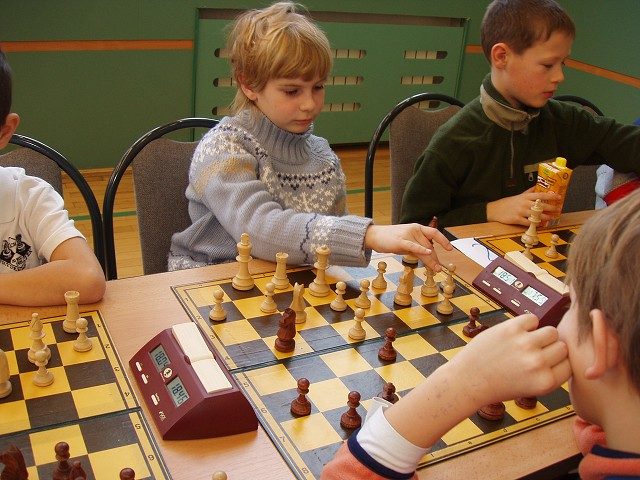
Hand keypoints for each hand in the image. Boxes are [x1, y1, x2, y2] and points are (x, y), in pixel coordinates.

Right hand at [364, 223, 452, 271]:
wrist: (375, 236)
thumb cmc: (391, 239)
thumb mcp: (407, 242)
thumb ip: (418, 247)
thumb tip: (429, 257)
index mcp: (417, 228)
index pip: (434, 233)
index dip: (443, 240)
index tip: (450, 248)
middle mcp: (415, 229)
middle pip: (429, 245)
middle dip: (435, 258)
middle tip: (438, 268)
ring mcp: (408, 235)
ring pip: (423, 249)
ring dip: (431, 260)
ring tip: (436, 269)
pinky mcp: (400, 241)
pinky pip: (413, 246)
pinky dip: (422, 250)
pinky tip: (428, 253)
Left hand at [450, 314, 570, 403]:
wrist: (469, 379)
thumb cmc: (499, 384)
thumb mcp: (532, 387)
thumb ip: (550, 372)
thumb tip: (567, 349)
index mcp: (546, 382)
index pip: (569, 365)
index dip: (558, 363)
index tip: (545, 364)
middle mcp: (538, 363)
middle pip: (563, 347)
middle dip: (550, 349)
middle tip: (534, 353)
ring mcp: (525, 344)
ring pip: (551, 331)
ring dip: (541, 335)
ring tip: (527, 342)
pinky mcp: (511, 329)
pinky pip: (532, 318)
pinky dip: (527, 324)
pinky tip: (516, 333)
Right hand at [486, 187, 561, 225]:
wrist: (495, 210)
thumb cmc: (508, 203)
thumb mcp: (519, 195)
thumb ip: (529, 192)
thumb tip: (537, 186)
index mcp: (525, 197)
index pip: (540, 195)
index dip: (550, 196)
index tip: (559, 197)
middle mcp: (524, 203)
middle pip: (540, 206)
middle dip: (550, 208)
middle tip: (557, 210)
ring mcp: (520, 212)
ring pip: (536, 215)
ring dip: (545, 217)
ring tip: (550, 218)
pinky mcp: (516, 219)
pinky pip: (528, 223)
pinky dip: (535, 224)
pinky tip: (540, 225)